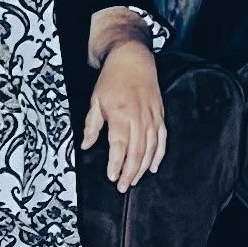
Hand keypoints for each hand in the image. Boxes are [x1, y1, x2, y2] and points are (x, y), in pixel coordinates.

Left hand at [82, 34, 166, 192]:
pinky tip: (153, 167)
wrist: (132, 59)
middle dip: (130, 173)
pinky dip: (159, 155)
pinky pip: (162, 140)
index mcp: (120, 114)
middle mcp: (138, 117)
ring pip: (150, 149)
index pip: (119, 146)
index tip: (112, 177)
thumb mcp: (95, 101)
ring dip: (142, 168)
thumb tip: (85, 145)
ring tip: (134, 181)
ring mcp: (152, 117)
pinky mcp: (159, 115)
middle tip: (123, 187)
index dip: (116, 164)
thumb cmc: (112, 79)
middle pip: (136, 152)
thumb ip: (91, 126)